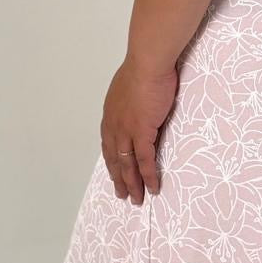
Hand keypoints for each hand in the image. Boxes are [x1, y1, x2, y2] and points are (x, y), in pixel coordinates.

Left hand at [100, 53, 177, 203]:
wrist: (148, 63)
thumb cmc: (143, 69)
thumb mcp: (131, 88)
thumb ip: (133, 102)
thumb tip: (140, 107)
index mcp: (111, 115)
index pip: (109, 144)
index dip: (112, 161)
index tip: (115, 173)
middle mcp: (114, 126)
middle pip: (115, 159)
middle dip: (119, 179)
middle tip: (123, 194)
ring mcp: (126, 131)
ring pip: (127, 165)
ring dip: (132, 184)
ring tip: (137, 199)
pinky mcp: (142, 132)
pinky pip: (145, 161)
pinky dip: (148, 176)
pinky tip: (152, 188)